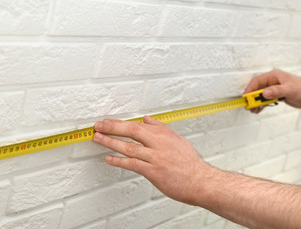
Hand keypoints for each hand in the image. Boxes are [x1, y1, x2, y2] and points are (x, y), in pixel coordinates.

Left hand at [93, 116, 213, 204]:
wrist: (202, 181)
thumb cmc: (190, 163)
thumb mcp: (177, 139)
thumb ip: (161, 128)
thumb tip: (147, 119)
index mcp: (164, 133)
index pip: (138, 123)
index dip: (121, 122)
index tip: (109, 121)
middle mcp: (159, 142)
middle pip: (132, 130)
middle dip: (112, 127)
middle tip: (98, 125)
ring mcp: (156, 157)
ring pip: (129, 146)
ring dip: (111, 142)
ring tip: (98, 138)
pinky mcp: (154, 171)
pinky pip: (133, 164)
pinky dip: (119, 161)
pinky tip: (108, 159)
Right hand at [244, 69, 300, 113]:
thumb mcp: (289, 90)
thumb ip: (276, 91)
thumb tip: (264, 93)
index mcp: (274, 75)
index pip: (257, 81)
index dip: (250, 89)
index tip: (246, 97)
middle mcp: (273, 81)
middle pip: (257, 88)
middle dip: (252, 97)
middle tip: (249, 105)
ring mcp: (274, 88)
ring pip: (260, 94)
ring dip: (256, 102)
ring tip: (253, 110)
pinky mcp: (276, 95)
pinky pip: (265, 99)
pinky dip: (261, 104)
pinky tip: (258, 110)